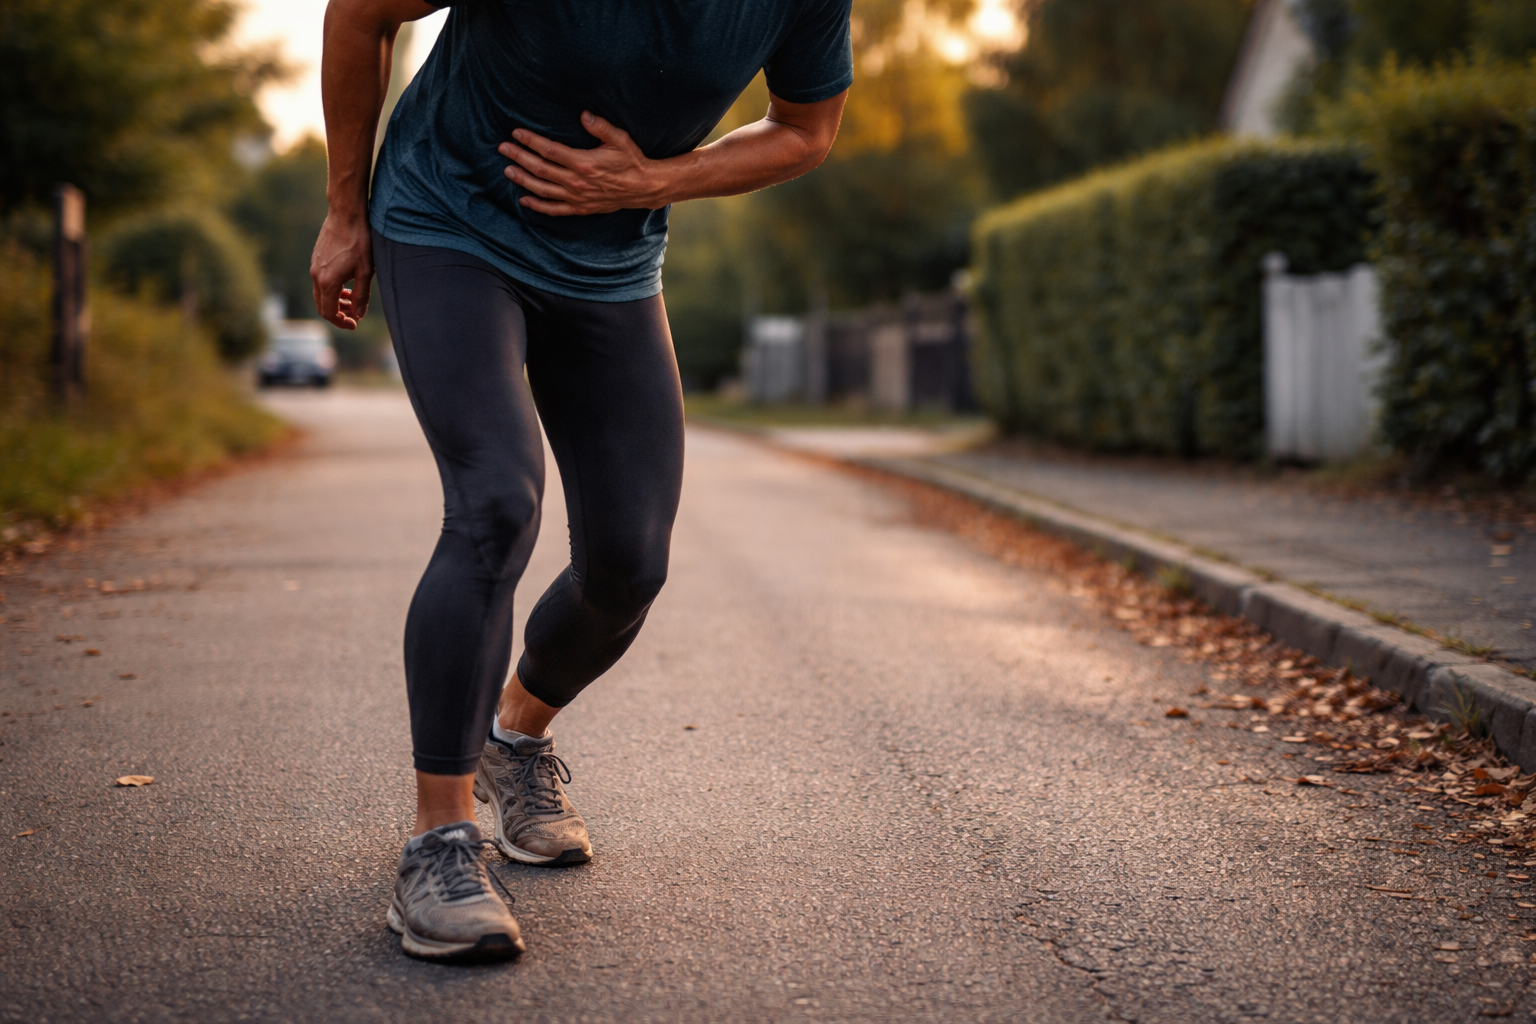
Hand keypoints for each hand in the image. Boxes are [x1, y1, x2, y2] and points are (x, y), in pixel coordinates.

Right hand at [310, 211, 372, 329]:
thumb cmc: (359, 241)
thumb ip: (361, 296)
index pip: (328, 312)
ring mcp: (314, 266)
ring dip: (336, 301)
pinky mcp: (316, 258)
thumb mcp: (366, 271)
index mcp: (327, 282)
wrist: (346, 214)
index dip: (341, 322)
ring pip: (321, 293)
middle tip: (355, 315)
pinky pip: (321, 281)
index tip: (354, 324)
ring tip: (353, 300)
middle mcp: (316, 275)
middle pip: (322, 305)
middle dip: (338, 314)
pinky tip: (347, 285)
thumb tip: (358, 315)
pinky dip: (333, 289)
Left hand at [498, 111, 668, 215]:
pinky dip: (538, 205)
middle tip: (503, 148)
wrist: (643, 188)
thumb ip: (600, 126)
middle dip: (519, 157)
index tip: (516, 133)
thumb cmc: (631, 161)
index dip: (531, 141)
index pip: (550, 150)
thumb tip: (583, 115)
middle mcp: (576, 181)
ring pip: (542, 189)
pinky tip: (524, 199)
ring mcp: (577, 197)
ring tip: (507, 170)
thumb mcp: (619, 139)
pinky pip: (554, 209)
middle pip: (540, 169)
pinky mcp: (580, 208)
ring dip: (523, 180)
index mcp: (584, 162)